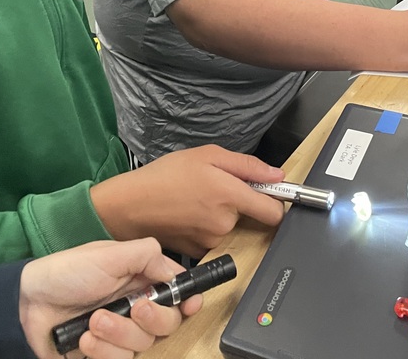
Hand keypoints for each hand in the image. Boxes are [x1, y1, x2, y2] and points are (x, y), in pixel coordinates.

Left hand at [19, 237, 201, 358]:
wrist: (27, 304)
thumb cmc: (66, 272)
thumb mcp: (108, 254)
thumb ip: (146, 256)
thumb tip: (175, 271)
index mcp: (141, 279)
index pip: (177, 292)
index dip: (188, 300)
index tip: (190, 305)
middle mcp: (136, 307)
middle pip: (168, 323)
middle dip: (152, 317)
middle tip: (133, 308)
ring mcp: (120, 332)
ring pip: (143, 344)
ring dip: (119, 333)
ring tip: (93, 322)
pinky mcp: (105, 353)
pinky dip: (103, 351)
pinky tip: (85, 339)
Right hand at [91, 145, 285, 257]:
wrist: (129, 206)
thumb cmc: (165, 176)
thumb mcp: (207, 155)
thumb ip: (247, 166)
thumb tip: (277, 176)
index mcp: (231, 196)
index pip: (274, 212)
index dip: (276, 202)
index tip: (271, 194)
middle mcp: (226, 223)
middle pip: (250, 216)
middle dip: (240, 203)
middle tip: (215, 186)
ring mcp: (212, 241)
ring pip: (231, 227)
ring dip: (221, 214)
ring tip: (197, 198)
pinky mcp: (199, 252)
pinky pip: (214, 237)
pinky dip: (207, 227)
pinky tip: (189, 213)